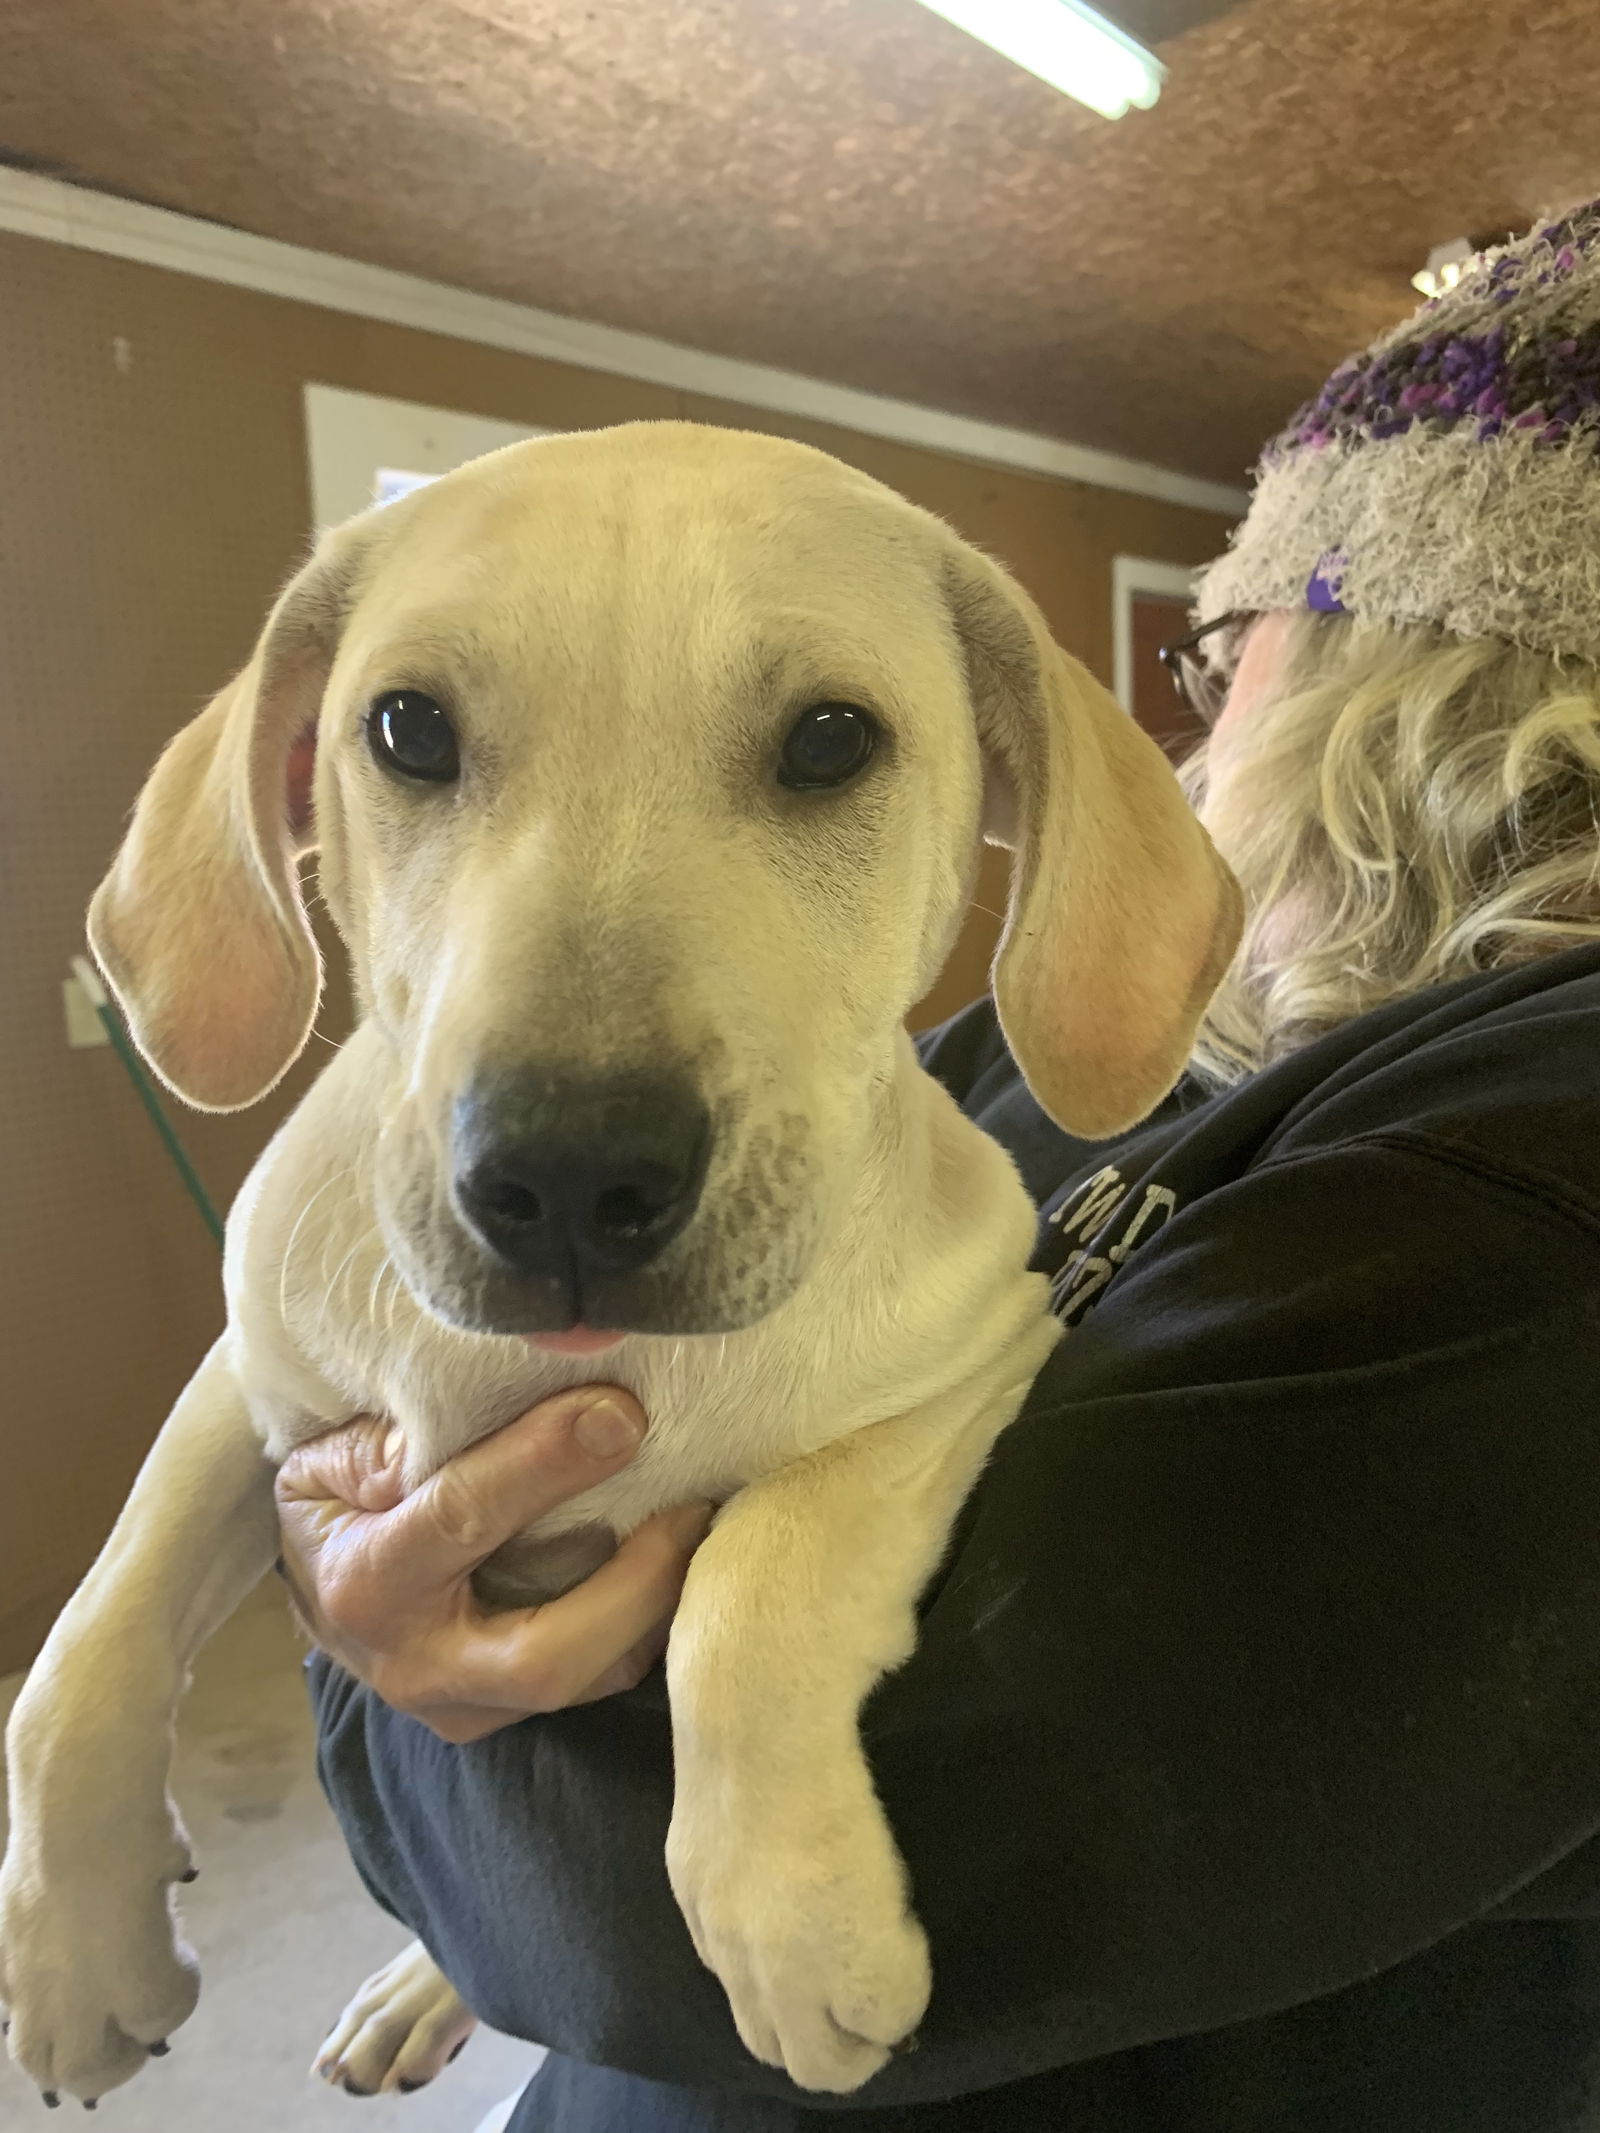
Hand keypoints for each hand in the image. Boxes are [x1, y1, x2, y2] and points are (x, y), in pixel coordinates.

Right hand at [274, 1387, 709, 1740]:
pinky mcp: (508, 1717)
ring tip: (704, 1525)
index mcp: (366, 1581)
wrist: (315, 1590)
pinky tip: (680, 1560)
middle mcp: (418, 1665)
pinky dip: (648, 1622)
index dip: (546, 1464)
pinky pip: (600, 1678)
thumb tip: (521, 1412)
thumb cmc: (333, 1504)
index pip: (464, 1518)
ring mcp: (468, 1707)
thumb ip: (405, 1435)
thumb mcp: (333, 1455)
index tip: (620, 1415)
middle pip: (549, 1656)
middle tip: (693, 1505)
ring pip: (591, 1679)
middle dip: (635, 1584)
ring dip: (658, 1607)